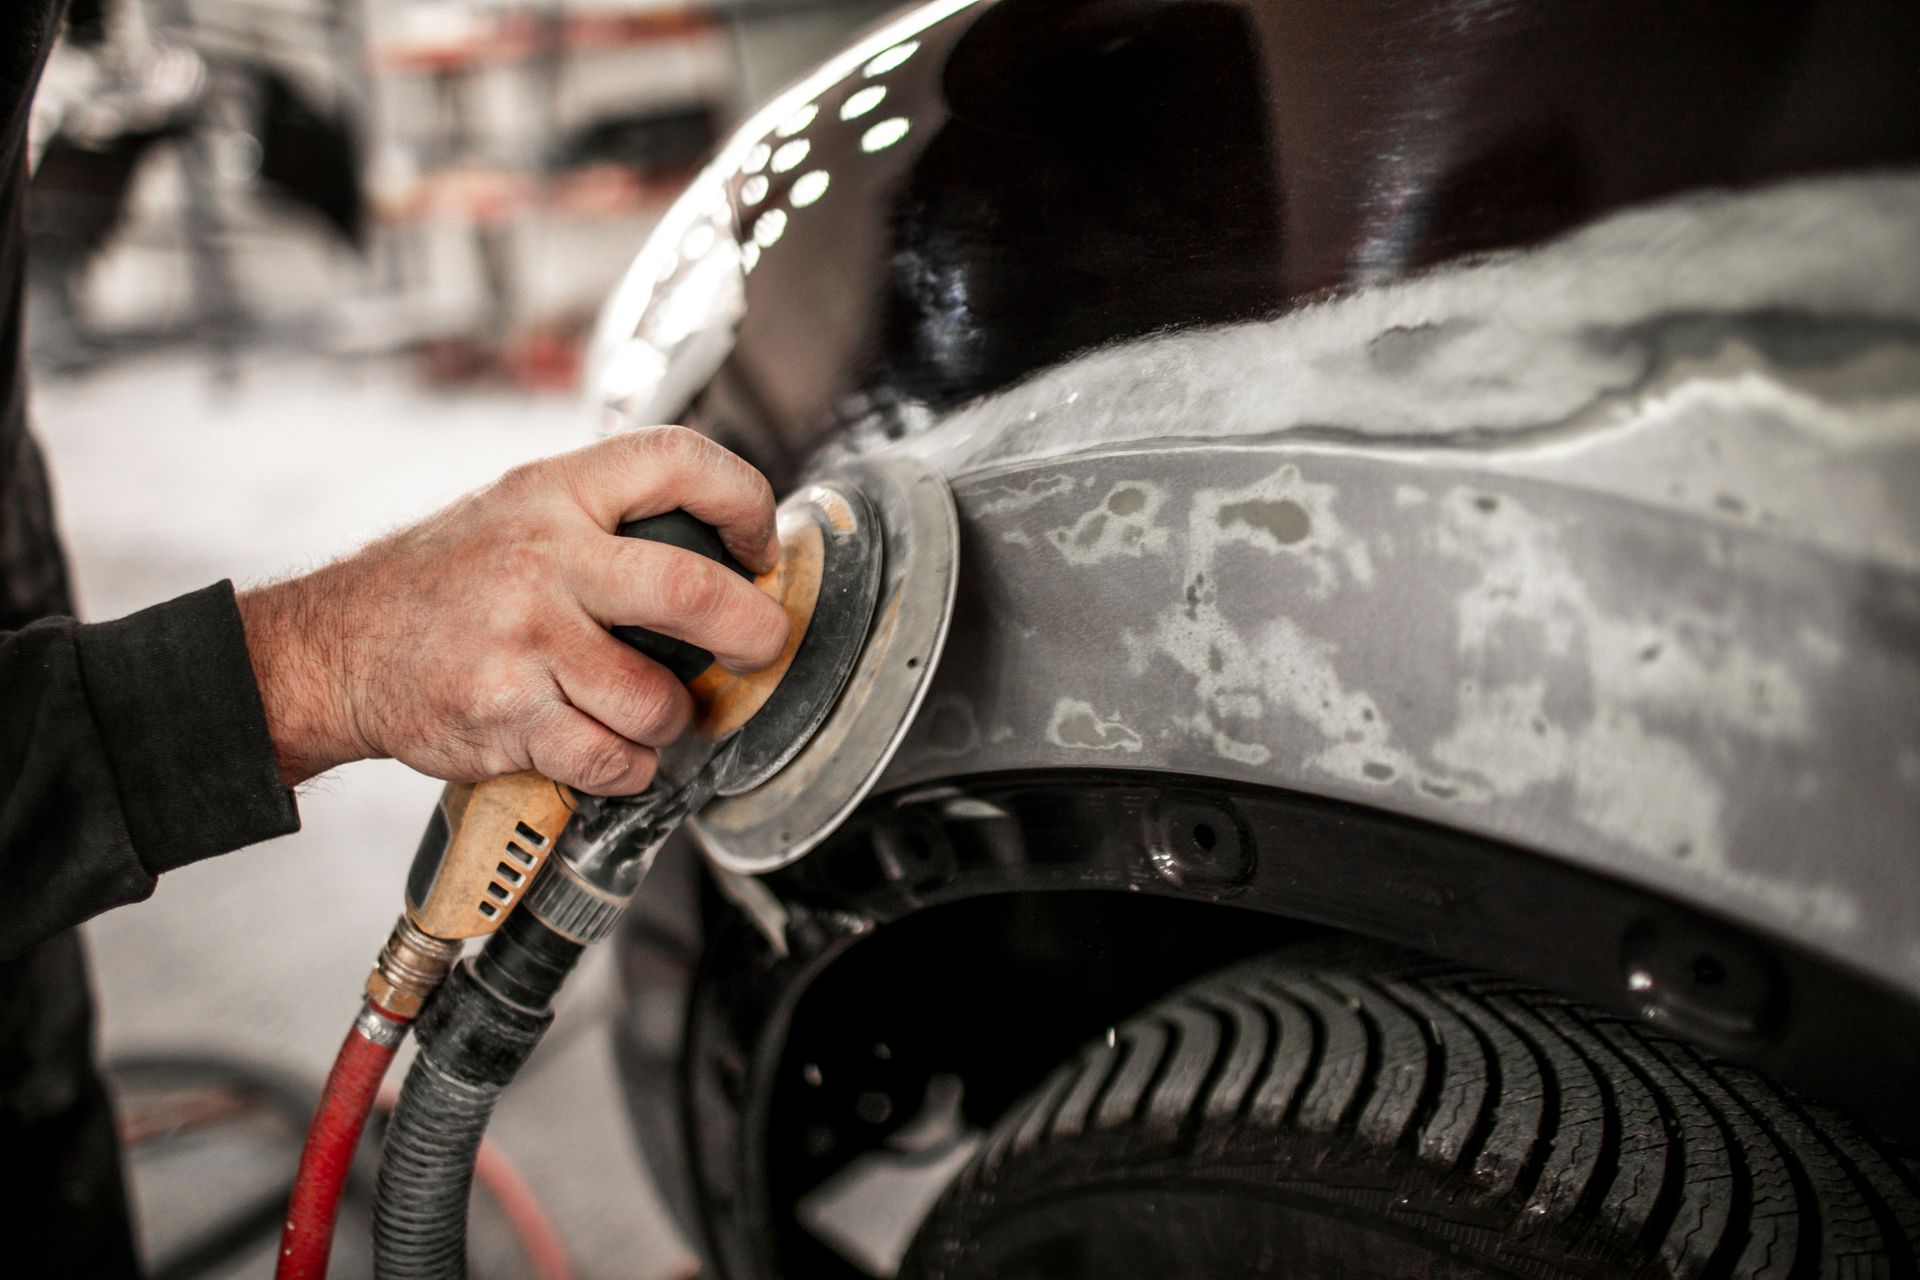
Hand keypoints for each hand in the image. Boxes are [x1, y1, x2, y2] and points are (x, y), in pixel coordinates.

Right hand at [236, 427, 788, 793]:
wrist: (337, 649)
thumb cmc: (443, 583)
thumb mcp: (518, 509)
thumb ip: (606, 517)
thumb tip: (724, 548)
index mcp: (555, 491)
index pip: (679, 461)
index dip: (744, 501)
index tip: (759, 547)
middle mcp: (543, 558)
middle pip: (694, 593)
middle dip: (753, 632)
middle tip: (759, 647)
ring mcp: (525, 640)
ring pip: (657, 699)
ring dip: (673, 720)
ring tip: (650, 712)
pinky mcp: (508, 715)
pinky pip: (611, 759)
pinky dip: (627, 767)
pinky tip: (606, 750)